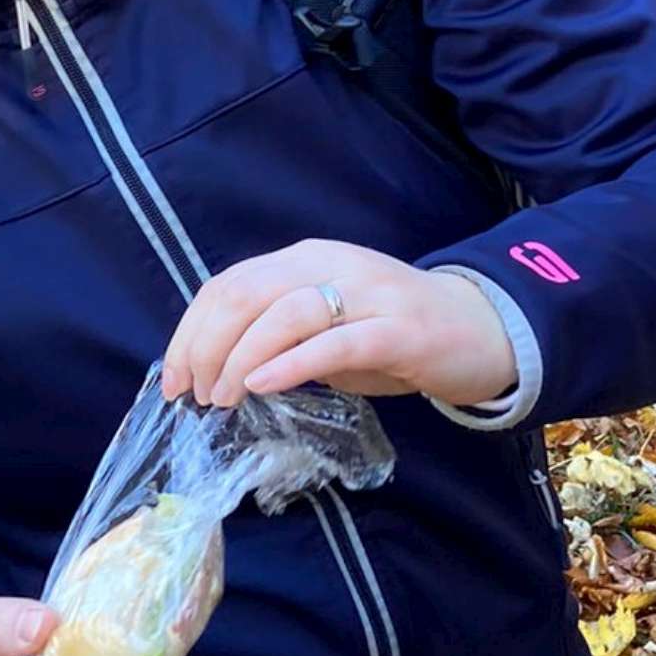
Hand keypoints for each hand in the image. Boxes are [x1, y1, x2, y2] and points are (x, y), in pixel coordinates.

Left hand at [161, 240, 515, 410]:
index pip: (229, 284)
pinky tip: (262, 385)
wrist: (482, 328)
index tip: (173, 378)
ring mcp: (367, 293)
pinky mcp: (397, 330)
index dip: (191, 330)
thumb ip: (276, 334)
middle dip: (206, 345)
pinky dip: (290, 363)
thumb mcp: (325, 326)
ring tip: (222, 397)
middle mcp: (330, 264)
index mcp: (305, 259)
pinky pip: (333, 341)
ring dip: (240, 357)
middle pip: (245, 293)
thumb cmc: (393, 332)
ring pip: (284, 313)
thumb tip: (215, 368)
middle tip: (195, 394)